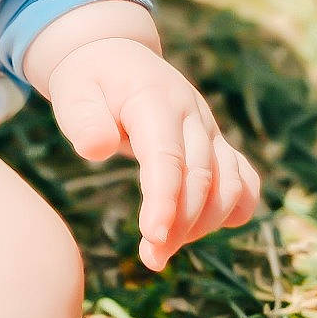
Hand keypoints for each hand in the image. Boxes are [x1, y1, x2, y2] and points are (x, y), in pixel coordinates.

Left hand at [46, 38, 260, 271]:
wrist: (115, 59)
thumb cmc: (89, 82)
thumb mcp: (73, 92)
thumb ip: (82, 120)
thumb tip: (96, 150)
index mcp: (156, 100)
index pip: (168, 156)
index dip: (164, 199)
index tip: (152, 236)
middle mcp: (193, 115)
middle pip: (201, 177)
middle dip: (180, 224)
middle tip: (151, 258)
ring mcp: (210, 130)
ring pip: (229, 185)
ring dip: (203, 226)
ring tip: (162, 251)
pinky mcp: (216, 145)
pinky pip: (243, 181)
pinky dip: (232, 210)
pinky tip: (199, 231)